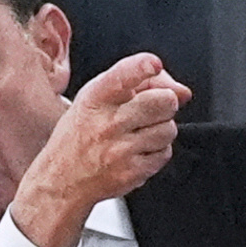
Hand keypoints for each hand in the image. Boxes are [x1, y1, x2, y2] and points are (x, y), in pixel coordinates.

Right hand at [13, 53, 191, 246]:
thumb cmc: (80, 136)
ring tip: (139, 134)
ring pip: (169, 128)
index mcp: (95, 99)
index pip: (123, 76)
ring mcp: (120, 149)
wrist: (62, 181)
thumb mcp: (96, 100)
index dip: (143, 67)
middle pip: (163, 101)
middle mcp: (107, 123)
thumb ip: (138, 84)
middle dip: (165, 103)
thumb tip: (183, 91)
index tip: (154, 65)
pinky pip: (165, 153)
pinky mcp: (132, 172)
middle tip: (151, 110)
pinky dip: (156, 152)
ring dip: (161, 130)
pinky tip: (137, 152)